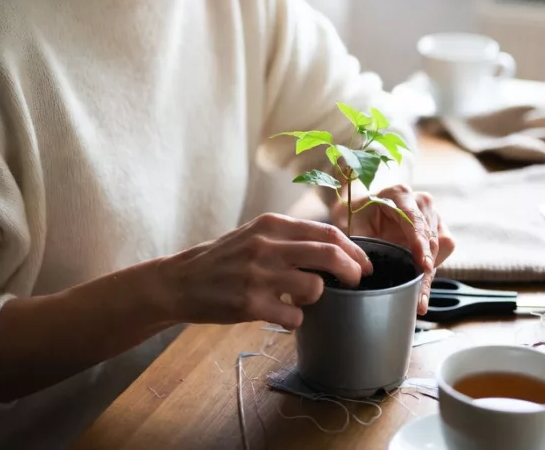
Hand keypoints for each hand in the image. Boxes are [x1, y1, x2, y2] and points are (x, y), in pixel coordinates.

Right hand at [161, 213, 373, 329]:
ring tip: (302, 299)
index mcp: (271, 224)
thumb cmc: (222, 260)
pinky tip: (281, 314)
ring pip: (314, 287)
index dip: (354, 249)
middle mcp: (267, 245)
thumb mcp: (254, 235)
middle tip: (357, 282)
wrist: (180, 281)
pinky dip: (295, 319)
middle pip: (329, 255)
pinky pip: (293, 316)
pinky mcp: (249, 303)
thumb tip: (334, 248)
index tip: (365, 264)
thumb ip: (288, 238)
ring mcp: (258, 275)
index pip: (327, 231)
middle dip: (352, 271)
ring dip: (317, 297)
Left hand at [332, 184, 454, 315]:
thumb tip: (366, 269)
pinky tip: (420, 284)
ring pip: (441, 245)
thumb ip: (360, 242)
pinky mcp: (438, 228)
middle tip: (419, 296)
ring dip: (430, 271)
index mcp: (399, 194)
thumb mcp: (351, 224)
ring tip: (419, 297)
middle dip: (426, 268)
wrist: (361, 208)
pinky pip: (445, 248)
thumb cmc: (355, 214)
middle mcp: (420, 202)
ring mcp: (432, 214)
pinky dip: (434, 267)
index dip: (420, 244)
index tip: (423, 265)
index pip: (414, 220)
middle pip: (430, 236)